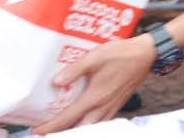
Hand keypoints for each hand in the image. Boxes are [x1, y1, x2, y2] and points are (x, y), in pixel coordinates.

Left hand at [33, 35, 154, 133]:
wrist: (146, 54)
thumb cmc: (122, 54)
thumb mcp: (96, 56)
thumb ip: (75, 69)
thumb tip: (56, 82)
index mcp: (94, 97)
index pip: (67, 118)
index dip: (50, 126)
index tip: (37, 130)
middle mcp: (103, 107)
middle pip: (79, 129)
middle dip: (62, 133)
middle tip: (48, 131)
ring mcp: (112, 107)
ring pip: (91, 127)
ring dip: (76, 130)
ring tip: (64, 128)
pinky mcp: (118, 104)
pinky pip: (101, 122)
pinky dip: (90, 124)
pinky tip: (86, 118)